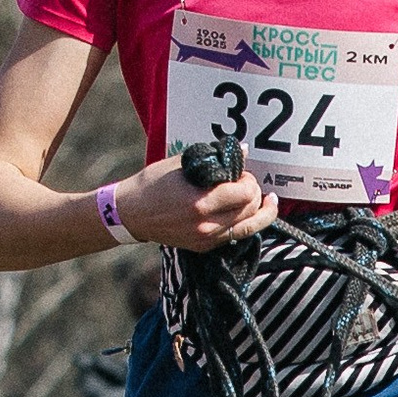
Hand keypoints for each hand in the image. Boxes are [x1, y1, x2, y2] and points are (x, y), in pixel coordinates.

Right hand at [114, 153, 279, 253]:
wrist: (131, 214)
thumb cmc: (153, 185)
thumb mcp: (182, 165)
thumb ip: (215, 159)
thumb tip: (242, 150)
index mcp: (201, 202)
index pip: (245, 194)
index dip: (250, 181)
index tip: (241, 173)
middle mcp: (206, 225)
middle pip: (251, 211)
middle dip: (255, 195)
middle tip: (248, 184)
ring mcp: (205, 239)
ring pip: (249, 228)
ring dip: (258, 212)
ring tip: (266, 202)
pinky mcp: (203, 246)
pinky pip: (234, 236)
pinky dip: (245, 224)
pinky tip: (248, 213)